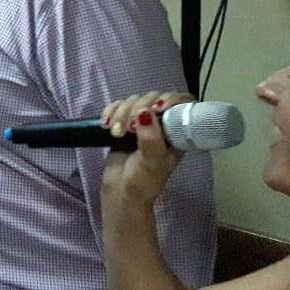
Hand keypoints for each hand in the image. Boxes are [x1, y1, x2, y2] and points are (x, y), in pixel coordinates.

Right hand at [100, 91, 193, 206]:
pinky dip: (110, 112)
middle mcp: (161, 124)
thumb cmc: (143, 181)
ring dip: (121, 113)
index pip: (183, 103)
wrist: (121, 192)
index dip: (171, 99)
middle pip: (153, 98)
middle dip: (137, 109)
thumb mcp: (152, 162)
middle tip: (129, 128)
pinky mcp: (123, 123)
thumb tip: (145, 111)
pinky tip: (106, 125)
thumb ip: (150, 138)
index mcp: (177, 131)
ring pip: (133, 101)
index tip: (156, 108)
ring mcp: (142, 122)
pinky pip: (117, 106)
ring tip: (115, 133)